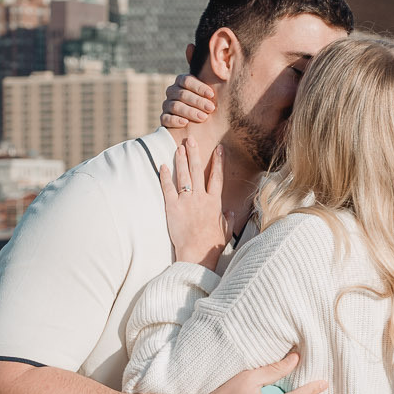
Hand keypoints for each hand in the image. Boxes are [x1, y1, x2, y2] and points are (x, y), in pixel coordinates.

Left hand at [158, 137, 227, 269]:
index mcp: (215, 202)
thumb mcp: (226, 230)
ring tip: (179, 147)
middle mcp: (201, 198)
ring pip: (183, 175)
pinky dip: (164, 176)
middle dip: (195, 153)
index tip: (219, 149)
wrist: (197, 253)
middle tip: (192, 140)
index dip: (218, 161)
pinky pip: (167, 188)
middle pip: (197, 170)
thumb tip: (231, 213)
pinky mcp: (172, 207)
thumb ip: (229, 219)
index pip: (217, 177)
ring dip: (181, 160)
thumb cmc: (212, 244)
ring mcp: (186, 201)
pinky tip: (162, 166)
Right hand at [162, 74, 216, 128]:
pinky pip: (166, 118)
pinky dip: (175, 120)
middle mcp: (172, 91)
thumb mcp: (208, 94)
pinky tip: (185, 123)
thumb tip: (214, 66)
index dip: (199, 87)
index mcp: (181, 81)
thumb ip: (211, 84)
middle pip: (182, 94)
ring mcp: (166, 104)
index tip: (211, 94)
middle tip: (210, 108)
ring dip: (190, 112)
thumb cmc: (205, 104)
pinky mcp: (164, 118)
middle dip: (198, 101)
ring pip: (175, 106)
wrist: (196, 122)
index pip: (187, 80)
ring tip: (203, 117)